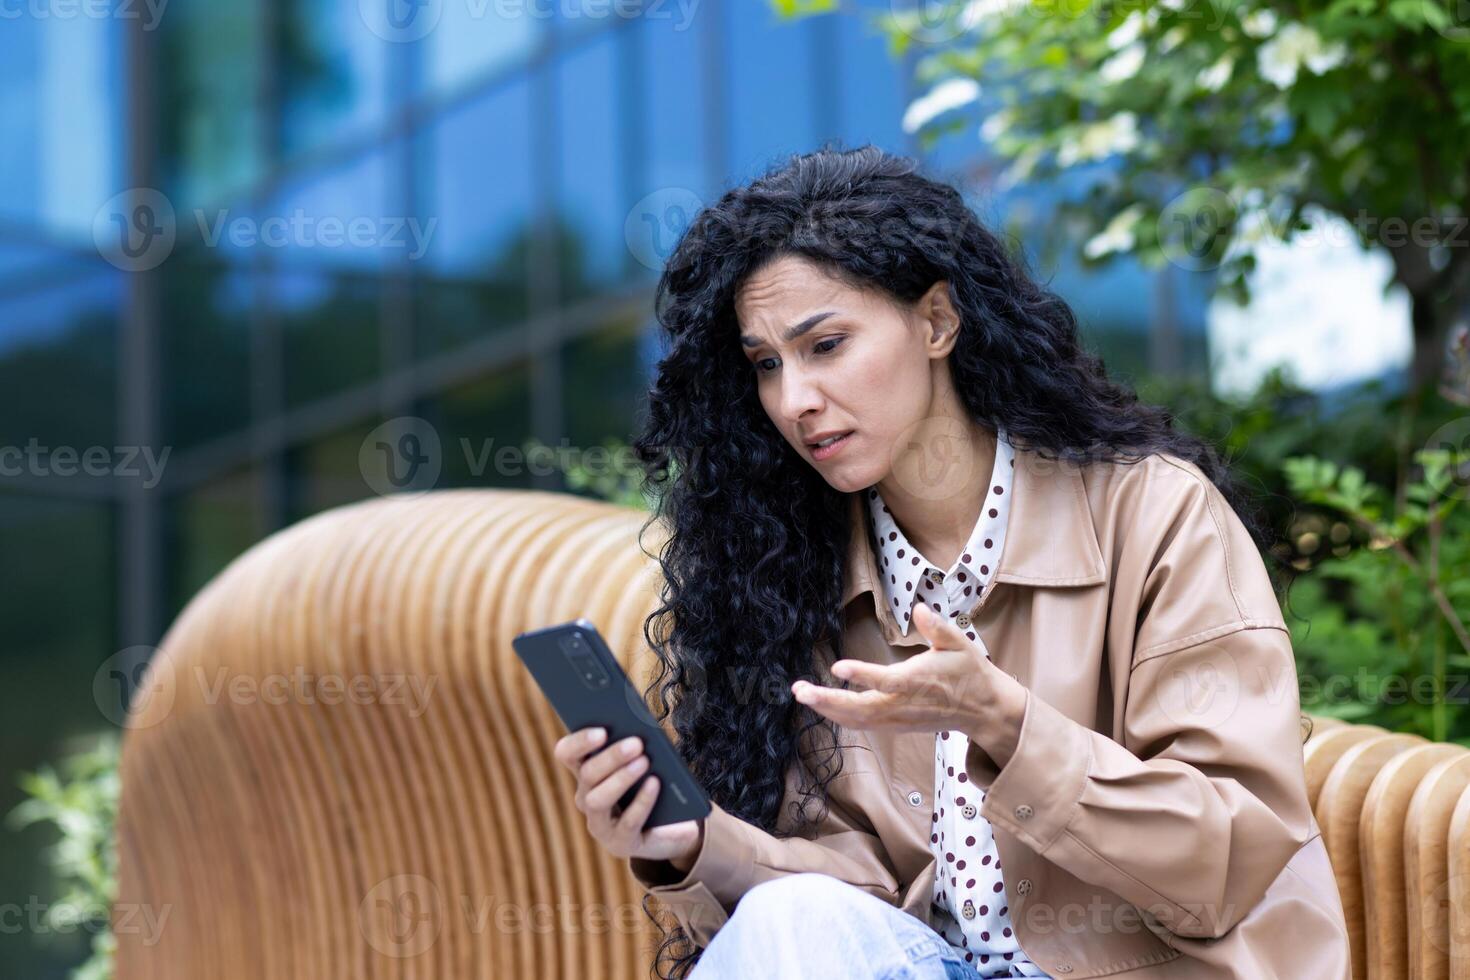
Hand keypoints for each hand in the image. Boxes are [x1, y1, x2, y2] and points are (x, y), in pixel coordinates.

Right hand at [554, 726, 703, 866]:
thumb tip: (640, 730)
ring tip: (645, 762)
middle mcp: (586, 798)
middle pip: (588, 774)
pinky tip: (655, 784)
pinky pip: (628, 822)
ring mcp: (600, 824)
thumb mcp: (642, 763)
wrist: (669, 829)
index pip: (567, 753)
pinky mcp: (620, 843)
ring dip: (621, 779)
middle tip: (636, 743)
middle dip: (611, 757)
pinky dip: (642, 802)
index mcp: (586, 772)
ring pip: (598, 800)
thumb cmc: (652, 785)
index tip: (602, 731)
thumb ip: (634, 748)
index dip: (580, 741)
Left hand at [791, 603, 1025, 741]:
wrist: (982, 709)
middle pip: (861, 708)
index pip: (886, 681)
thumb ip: (938, 628)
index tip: (837, 667)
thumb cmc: (968, 671)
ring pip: (857, 720)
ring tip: (801, 693)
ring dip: (826, 708)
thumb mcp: (960, 643)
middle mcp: (903, 704)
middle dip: (828, 700)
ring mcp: (898, 719)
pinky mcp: (895, 726)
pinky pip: (862, 725)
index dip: (862, 675)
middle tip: (799, 690)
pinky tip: (821, 705)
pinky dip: (839, 716)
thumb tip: (920, 609)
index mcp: (918, 681)